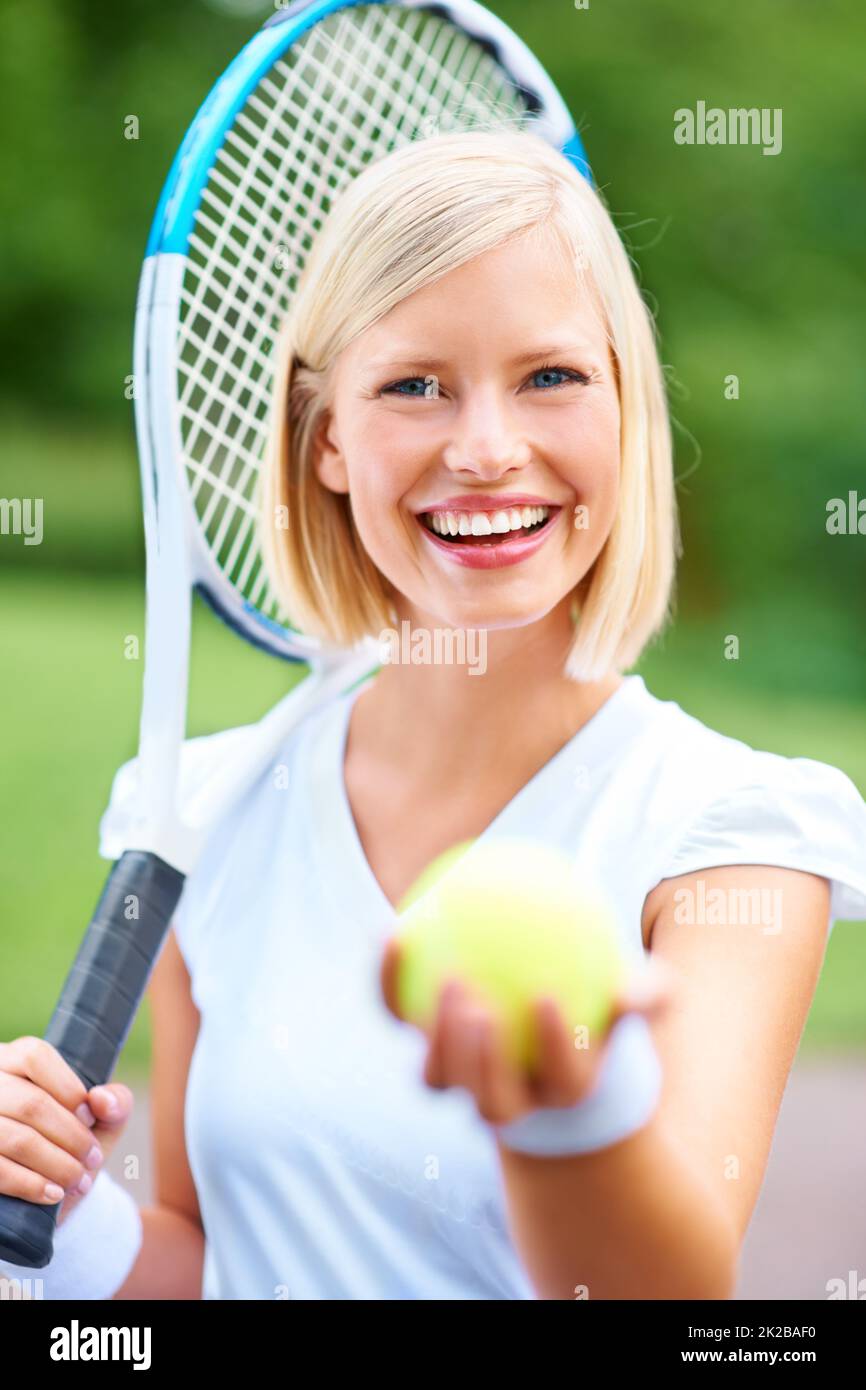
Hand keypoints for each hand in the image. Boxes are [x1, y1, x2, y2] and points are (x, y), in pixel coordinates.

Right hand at [0, 1036, 133, 1227]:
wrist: (43, 1187)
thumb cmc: (71, 1142)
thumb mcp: (100, 1120)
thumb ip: (115, 1103)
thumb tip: (102, 1100)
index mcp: (14, 1059)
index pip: (37, 1058)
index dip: (68, 1089)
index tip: (89, 1118)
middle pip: (31, 1104)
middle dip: (71, 1137)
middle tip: (93, 1160)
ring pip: (16, 1140)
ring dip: (56, 1165)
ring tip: (78, 1181)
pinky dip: (31, 1185)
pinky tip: (54, 1193)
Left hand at [380, 942, 673, 1126]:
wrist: (543, 1037)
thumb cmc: (596, 1011)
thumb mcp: (630, 1001)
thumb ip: (644, 995)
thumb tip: (640, 986)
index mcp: (564, 1087)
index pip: (565, 1079)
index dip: (557, 1048)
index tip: (549, 998)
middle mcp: (508, 1098)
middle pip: (491, 1100)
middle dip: (481, 1061)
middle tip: (477, 1003)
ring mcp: (459, 1080)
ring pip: (438, 1079)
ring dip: (437, 1039)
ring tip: (445, 981)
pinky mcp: (422, 1045)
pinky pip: (398, 1017)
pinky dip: (389, 981)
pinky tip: (392, 929)